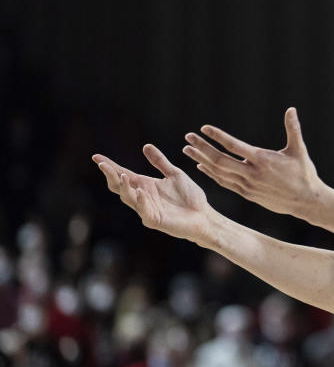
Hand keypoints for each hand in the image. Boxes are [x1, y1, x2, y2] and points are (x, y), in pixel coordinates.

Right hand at [92, 145, 213, 241]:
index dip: (110, 166)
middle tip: (103, 164)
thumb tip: (146, 146)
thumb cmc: (190, 196)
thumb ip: (160, 162)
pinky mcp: (155, 220)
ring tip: (122, 175)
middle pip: (119, 186)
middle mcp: (142, 197)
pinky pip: (144, 211)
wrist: (204, 215)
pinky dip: (141, 201)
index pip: (123, 174)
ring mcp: (147, 209)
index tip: (96, 156)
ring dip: (124, 187)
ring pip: (129, 198)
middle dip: (110, 175)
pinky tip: (141, 192)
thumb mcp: (174, 174)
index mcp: (145, 185)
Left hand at [182, 107, 326, 220]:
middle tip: (188, 137)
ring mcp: (248, 186)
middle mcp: (252, 174)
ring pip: (219, 172)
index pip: (235, 146)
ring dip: (202, 161)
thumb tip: (291, 109)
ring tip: (188, 150)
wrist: (306, 201)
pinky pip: (225, 183)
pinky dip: (212, 174)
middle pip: (220, 160)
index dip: (218, 136)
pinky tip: (202, 166)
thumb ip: (293, 129)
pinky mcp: (247, 194)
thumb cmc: (305, 174)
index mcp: (263, 160)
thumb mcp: (299, 150)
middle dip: (202, 148)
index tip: (204, 128)